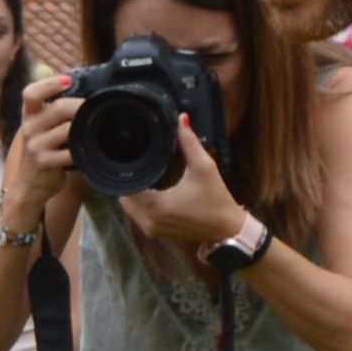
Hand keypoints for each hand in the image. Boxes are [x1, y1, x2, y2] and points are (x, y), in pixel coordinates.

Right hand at [0, 70, 83, 236]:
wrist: (29, 187)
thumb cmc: (42, 155)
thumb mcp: (41, 131)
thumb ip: (54, 115)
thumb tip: (84, 97)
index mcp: (29, 116)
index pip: (31, 93)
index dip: (49, 84)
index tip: (67, 79)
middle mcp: (29, 128)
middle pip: (59, 108)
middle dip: (81, 107)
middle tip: (94, 110)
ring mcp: (35, 146)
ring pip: (68, 129)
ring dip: (84, 129)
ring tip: (94, 131)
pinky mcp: (44, 162)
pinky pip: (70, 152)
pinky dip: (82, 152)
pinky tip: (87, 152)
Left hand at [120, 113, 251, 259]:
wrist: (227, 229)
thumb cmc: (216, 199)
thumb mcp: (204, 167)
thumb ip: (189, 142)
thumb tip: (181, 119)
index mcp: (157, 206)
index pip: (127, 186)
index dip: (129, 169)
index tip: (134, 156)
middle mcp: (149, 221)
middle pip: (124, 196)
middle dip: (131, 180)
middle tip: (140, 162)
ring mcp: (151, 229)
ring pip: (129, 206)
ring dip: (134, 191)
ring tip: (144, 173)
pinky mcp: (155, 232)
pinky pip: (137, 214)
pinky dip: (140, 202)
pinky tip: (149, 188)